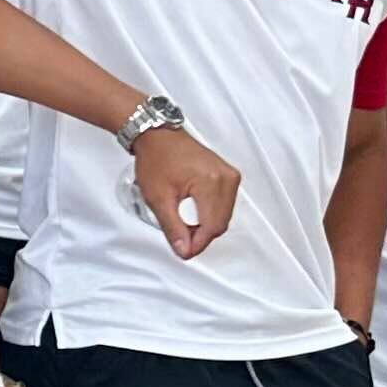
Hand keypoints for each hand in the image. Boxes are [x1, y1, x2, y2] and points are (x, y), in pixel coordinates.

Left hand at [131, 126, 240, 261]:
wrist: (157, 135)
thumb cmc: (156, 158)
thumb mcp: (158, 198)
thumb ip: (173, 228)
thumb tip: (185, 250)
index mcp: (211, 182)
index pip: (212, 226)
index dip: (198, 244)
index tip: (183, 251)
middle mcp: (226, 178)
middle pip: (220, 223)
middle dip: (201, 236)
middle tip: (180, 240)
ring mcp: (230, 175)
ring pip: (224, 216)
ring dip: (206, 227)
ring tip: (184, 226)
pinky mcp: (228, 175)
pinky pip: (225, 205)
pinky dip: (211, 215)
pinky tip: (195, 216)